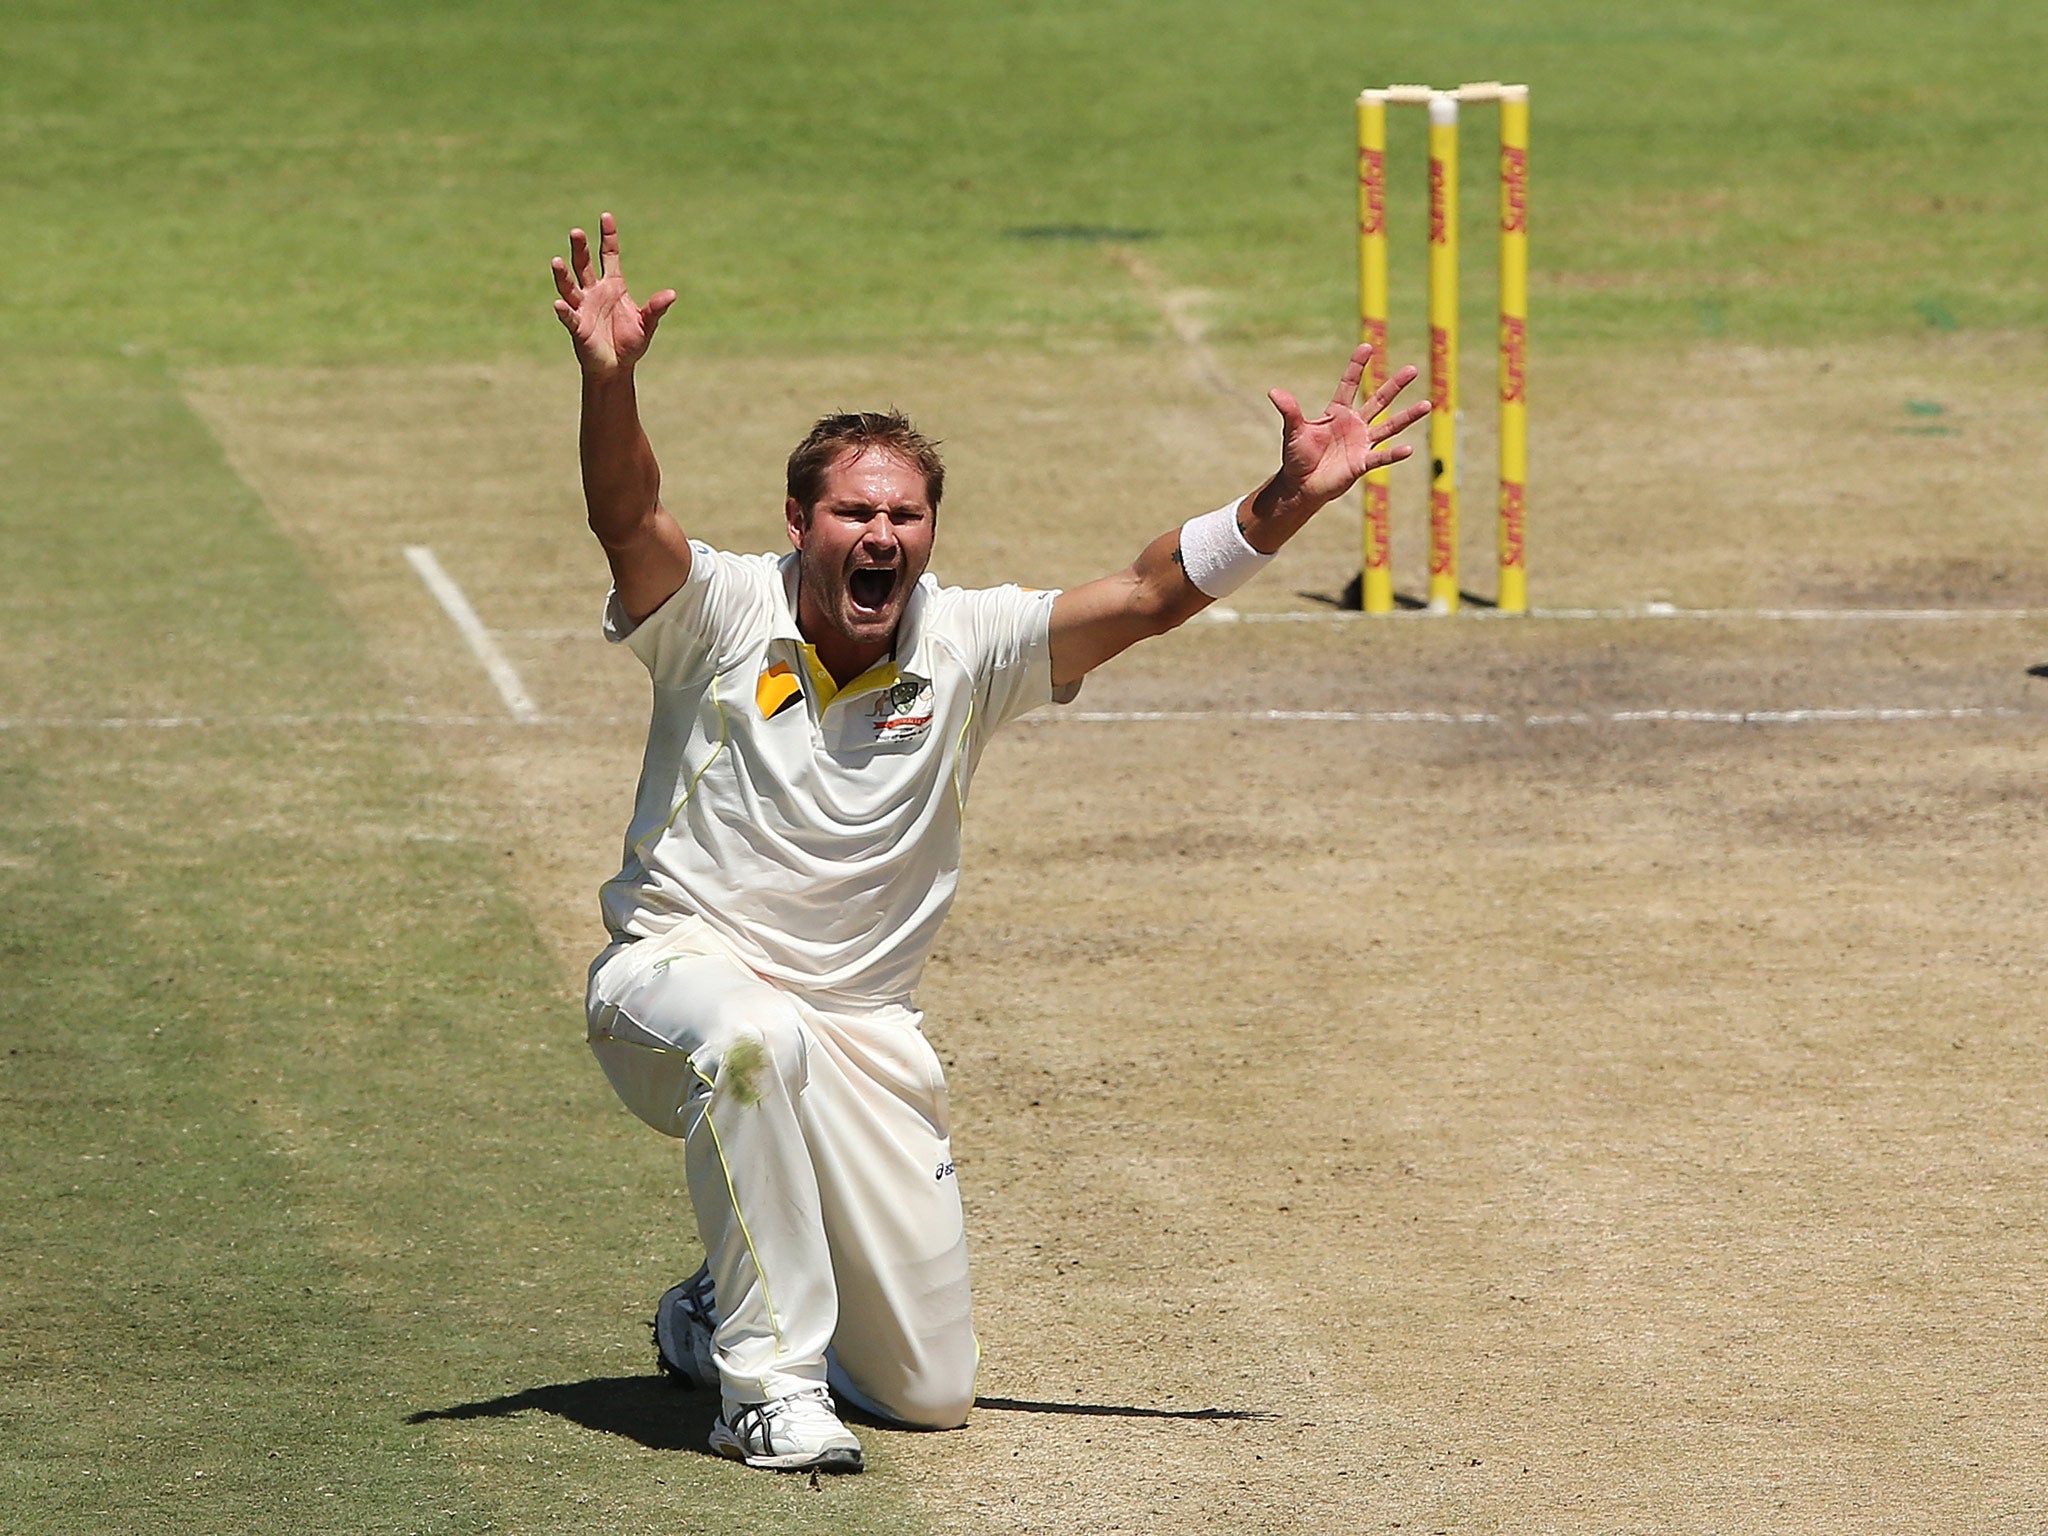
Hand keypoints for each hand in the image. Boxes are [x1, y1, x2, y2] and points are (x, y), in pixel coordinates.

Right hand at [551, 212, 676, 378]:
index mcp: (613, 286)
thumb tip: (672, 294)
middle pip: (584, 265)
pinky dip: (564, 311)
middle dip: (580, 249)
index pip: (609, 255)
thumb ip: (656, 309)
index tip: (606, 216)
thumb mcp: (647, 324)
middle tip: (576, 231)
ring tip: (556, 261)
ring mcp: (583, 308)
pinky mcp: (577, 327)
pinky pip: (569, 316)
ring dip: (563, 275)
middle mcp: (594, 292)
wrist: (617, 368)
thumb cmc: (630, 343)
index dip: (608, 237)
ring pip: (570, 287)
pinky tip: (558, 304)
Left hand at [1266, 344, 1430, 506]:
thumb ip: (1289, 411)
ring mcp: (1361, 443)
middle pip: (1379, 400)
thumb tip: (1274, 392)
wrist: (1300, 485)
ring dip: (1407, 416)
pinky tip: (1409, 449)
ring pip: (1390, 426)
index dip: (1357, 366)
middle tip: (1413, 369)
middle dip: (1395, 385)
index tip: (1367, 346)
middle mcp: (1354, 424)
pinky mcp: (1362, 463)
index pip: (1349, 384)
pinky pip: (1382, 457)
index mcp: (1337, 413)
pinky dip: (1394, 454)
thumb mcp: (1293, 431)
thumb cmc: (1297, 456)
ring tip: (1427, 404)